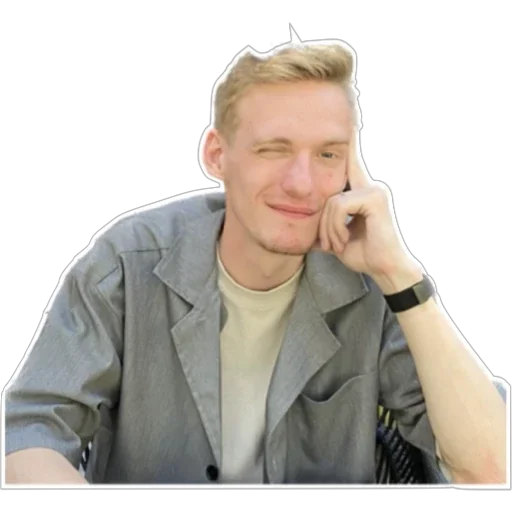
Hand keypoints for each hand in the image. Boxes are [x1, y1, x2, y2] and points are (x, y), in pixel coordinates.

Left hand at [314, 128, 420, 284]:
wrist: (386, 270)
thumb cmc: (363, 254)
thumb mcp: (337, 236)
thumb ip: (324, 223)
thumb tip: (302, 220)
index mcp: (361, 191)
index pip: (349, 162)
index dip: (347, 143)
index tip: (348, 121)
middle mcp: (369, 185)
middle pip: (329, 189)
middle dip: (325, 219)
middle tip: (327, 242)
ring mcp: (373, 189)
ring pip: (330, 200)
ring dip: (327, 229)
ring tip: (335, 246)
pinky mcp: (373, 198)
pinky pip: (338, 206)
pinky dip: (334, 228)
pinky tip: (343, 242)